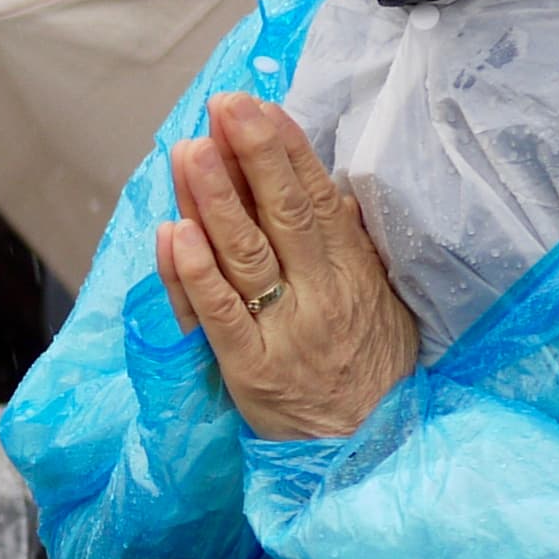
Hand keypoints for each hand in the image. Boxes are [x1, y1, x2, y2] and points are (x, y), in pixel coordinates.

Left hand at [155, 94, 419, 440]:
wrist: (371, 452)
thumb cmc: (372, 372)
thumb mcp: (383, 302)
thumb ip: (352, 248)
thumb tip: (332, 188)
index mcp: (352, 272)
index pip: (316, 199)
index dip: (287, 150)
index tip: (260, 106)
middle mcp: (320, 295)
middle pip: (283, 214)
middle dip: (252, 156)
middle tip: (226, 107)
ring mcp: (284, 332)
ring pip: (245, 255)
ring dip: (216, 201)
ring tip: (191, 152)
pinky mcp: (250, 370)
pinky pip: (219, 316)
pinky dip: (194, 274)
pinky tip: (175, 233)